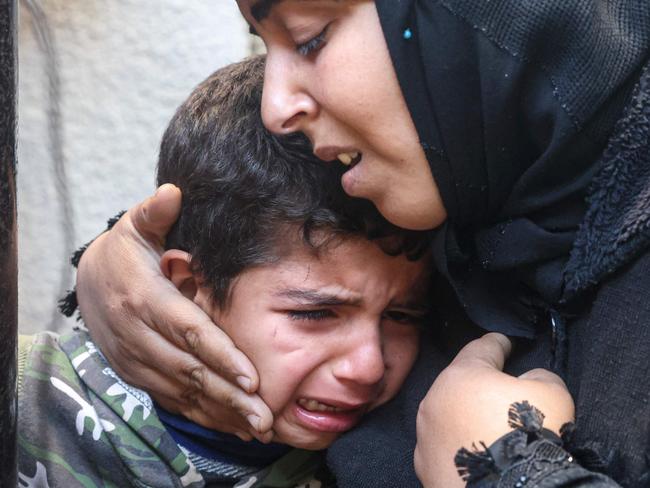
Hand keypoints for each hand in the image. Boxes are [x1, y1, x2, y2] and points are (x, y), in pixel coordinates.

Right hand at [76, 184, 272, 441]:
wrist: (88, 281)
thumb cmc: (124, 251)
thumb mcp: (134, 226)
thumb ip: (155, 212)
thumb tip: (174, 191)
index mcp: (145, 298)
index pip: (188, 330)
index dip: (219, 354)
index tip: (250, 377)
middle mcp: (139, 335)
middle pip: (191, 370)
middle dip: (229, 396)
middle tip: (265, 416)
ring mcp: (136, 358)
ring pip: (183, 391)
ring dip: (220, 412)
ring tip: (256, 426)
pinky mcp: (136, 372)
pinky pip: (171, 398)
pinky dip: (201, 414)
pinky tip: (231, 425)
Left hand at [414, 333, 574, 487]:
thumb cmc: (530, 438)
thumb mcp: (552, 394)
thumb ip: (539, 376)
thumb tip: (527, 379)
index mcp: (462, 375)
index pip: (481, 349)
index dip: (496, 343)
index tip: (503, 342)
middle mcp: (435, 400)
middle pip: (459, 383)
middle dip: (478, 384)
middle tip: (500, 391)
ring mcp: (425, 435)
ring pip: (446, 415)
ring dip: (464, 416)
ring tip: (486, 427)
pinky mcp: (424, 466)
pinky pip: (443, 448)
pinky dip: (457, 447)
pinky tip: (474, 454)